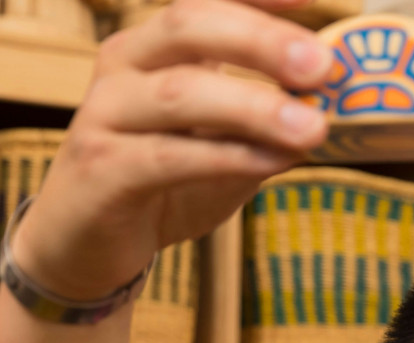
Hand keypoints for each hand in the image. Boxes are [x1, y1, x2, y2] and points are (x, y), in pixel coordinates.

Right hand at [11, 0, 332, 299]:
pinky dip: (227, 157)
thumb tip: (327, 110)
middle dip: (262, 40)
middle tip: (321, 65)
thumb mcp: (227, 149)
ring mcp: (106, 113)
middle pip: (189, 26)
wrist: (85, 245)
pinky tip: (272, 162)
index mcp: (157, 46)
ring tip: (313, 126)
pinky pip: (169, 156)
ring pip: (181, 92)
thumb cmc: (162, 185)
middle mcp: (125, 64)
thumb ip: (269, 128)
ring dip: (255, 107)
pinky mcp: (101, 168)